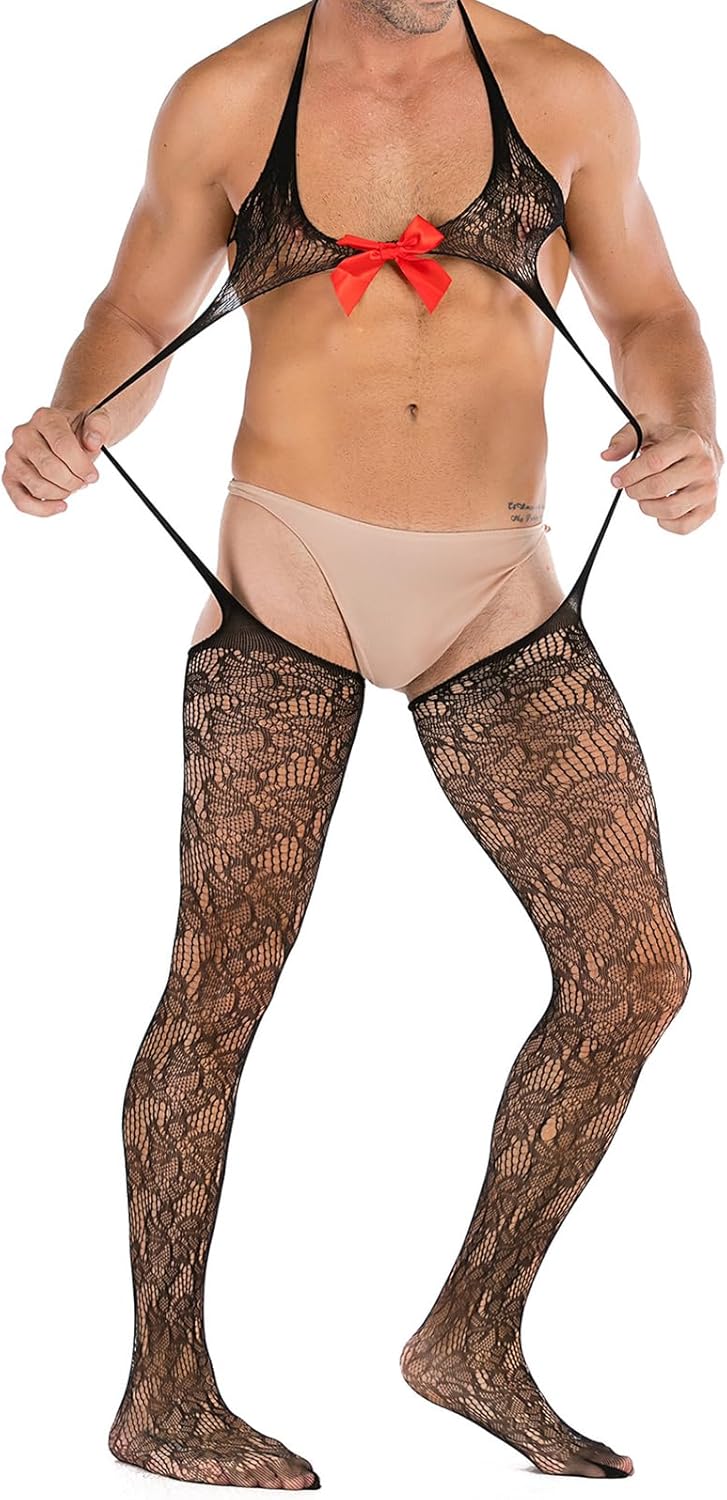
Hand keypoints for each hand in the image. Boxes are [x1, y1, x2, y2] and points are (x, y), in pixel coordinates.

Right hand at [3, 404, 110, 516]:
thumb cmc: (81, 432)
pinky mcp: (10, 476)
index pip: (62, 446)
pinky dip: (43, 509)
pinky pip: (22, 501)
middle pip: (49, 468)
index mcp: (45, 418)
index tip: (93, 475)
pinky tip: (61, 505)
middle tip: (83, 482)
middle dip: (73, 481)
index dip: (81, 466)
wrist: (70, 436)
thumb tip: (93, 441)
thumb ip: (99, 427)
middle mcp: (24, 435)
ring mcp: (14, 456)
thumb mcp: (98, 422)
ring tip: (72, 486)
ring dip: (61, 494)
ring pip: (38, 487)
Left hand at [601, 416, 721, 533]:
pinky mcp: (708, 509)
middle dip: (635, 491)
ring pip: (669, 510)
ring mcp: (708, 489)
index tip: (616, 480)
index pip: (654, 462)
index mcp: (689, 441)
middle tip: (630, 488)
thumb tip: (607, 456)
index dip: (629, 474)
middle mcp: (703, 465)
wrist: (701, 450)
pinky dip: (663, 522)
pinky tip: (660, 507)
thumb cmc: (671, 442)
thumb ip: (625, 440)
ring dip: (647, 507)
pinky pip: (681, 527)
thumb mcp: (648, 429)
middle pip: (658, 488)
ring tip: (645, 497)